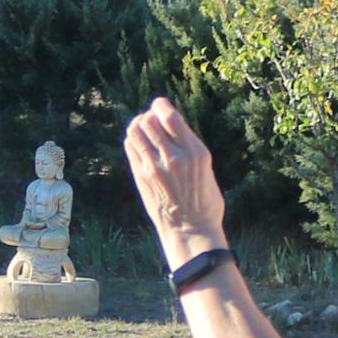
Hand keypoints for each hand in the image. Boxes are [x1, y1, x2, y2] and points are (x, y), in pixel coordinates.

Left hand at [121, 99, 228, 261]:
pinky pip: (131, 148)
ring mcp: (156, 168)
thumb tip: (172, 126)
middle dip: (148, 116)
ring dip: (137, 125)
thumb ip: (190, 147)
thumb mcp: (206, 168)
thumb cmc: (205, 202)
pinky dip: (132, 140)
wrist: (191, 231)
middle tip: (150, 119)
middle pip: (149, 121)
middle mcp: (175, 157)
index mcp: (197, 153)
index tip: (159, 106)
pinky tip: (138, 143)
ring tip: (141, 129)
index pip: (170, 117)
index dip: (160, 106)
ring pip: (135, 133)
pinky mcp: (142, 177)